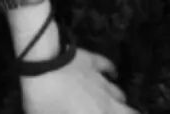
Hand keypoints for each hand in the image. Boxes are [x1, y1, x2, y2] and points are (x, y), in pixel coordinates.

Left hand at [20, 46, 137, 113]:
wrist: (40, 61)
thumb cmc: (45, 98)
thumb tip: (67, 112)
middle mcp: (105, 101)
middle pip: (129, 111)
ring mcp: (99, 79)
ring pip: (118, 93)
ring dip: (118, 100)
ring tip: (118, 104)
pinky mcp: (90, 60)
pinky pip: (107, 65)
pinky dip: (111, 70)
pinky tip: (113, 73)